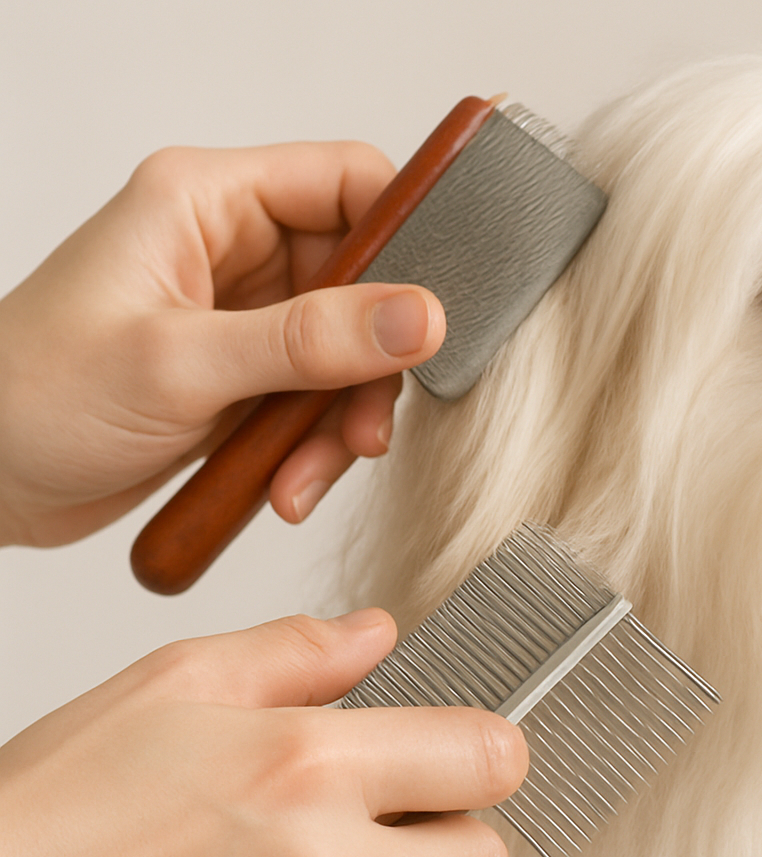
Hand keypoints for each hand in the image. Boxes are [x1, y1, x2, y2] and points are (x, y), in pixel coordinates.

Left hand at [0, 143, 445, 547]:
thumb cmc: (32, 397)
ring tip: (307, 474)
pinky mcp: (245, 375)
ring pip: (351, 351)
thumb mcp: (179, 365)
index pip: (348, 181)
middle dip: (373, 362)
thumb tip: (421, 317)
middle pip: (365, 281)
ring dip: (342, 420)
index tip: (438, 307)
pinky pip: (320, 399)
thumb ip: (309, 341)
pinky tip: (285, 485)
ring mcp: (243, 315)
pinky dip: (316, 447)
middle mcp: (233, 248)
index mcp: (207, 202)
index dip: (407, 234)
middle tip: (364, 424)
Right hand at [0, 609, 526, 856]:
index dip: (489, 746)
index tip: (461, 742)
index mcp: (308, 768)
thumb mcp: (170, 685)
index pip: (490, 759)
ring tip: (309, 854)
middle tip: (401, 803)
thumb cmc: (53, 808)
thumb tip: (377, 636)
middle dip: (462, 829)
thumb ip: (295, 651)